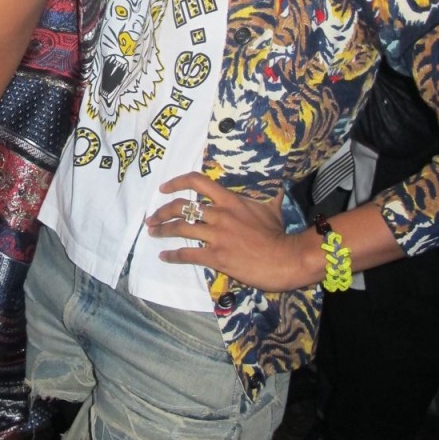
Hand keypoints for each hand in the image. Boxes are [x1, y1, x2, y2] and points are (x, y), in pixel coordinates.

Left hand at [146, 172, 305, 292]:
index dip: (177, 182)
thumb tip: (275, 187)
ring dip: (162, 230)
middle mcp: (219, 214)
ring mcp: (217, 235)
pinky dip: (172, 255)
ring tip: (153, 232)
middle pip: (182, 207)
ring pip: (181, 228)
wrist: (286, 258)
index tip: (164, 188)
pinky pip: (188, 254)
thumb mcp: (270, 207)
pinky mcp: (217, 257)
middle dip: (162, 211)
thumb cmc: (279, 233)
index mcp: (230, 200)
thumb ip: (265, 196)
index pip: (197, 182)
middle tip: (152, 217)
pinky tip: (164, 256)